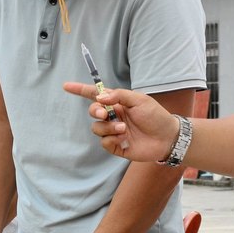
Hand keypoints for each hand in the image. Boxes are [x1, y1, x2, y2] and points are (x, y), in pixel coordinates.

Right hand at [62, 83, 177, 161]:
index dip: (80, 90)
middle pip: (93, 112)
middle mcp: (114, 117)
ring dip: (108, 128)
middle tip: (105, 113)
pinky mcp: (117, 146)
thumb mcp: (139, 99)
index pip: (95, 96)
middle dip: (95, 111)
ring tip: (123, 129)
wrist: (167, 137)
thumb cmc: (156, 116)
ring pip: (97, 128)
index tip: (66, 86)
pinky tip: (123, 139)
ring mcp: (114, 132)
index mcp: (118, 103)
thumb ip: (119, 96)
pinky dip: (111, 140)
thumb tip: (99, 98)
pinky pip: (104, 143)